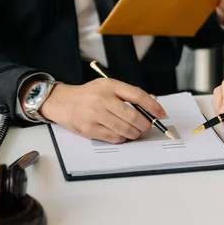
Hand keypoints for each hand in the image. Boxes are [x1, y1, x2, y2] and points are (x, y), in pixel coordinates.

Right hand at [39, 79, 166, 143]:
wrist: (62, 101)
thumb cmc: (88, 95)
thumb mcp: (107, 86)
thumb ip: (125, 95)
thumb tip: (149, 109)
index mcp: (110, 86)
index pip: (138, 95)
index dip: (153, 106)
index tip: (161, 114)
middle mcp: (103, 99)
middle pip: (133, 116)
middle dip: (145, 124)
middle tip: (147, 126)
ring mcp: (96, 114)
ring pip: (125, 129)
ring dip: (135, 133)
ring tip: (135, 132)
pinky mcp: (90, 128)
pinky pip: (114, 137)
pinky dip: (122, 138)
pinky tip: (122, 135)